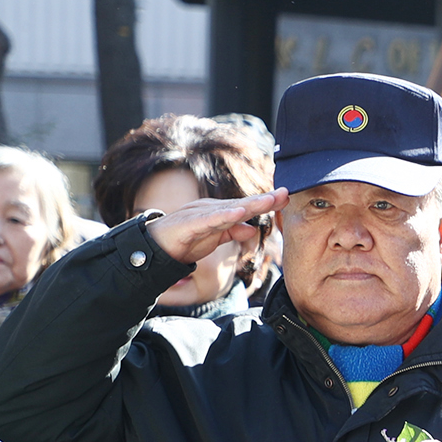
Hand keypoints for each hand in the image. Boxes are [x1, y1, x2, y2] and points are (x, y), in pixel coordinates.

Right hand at [144, 191, 287, 265]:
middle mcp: (211, 210)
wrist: (154, 248)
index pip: (247, 207)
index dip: (267, 203)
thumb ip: (233, 232)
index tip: (287, 198)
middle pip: (242, 204)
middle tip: (285, 193)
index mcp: (220, 213)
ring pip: (229, 208)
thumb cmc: (186, 241)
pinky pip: (209, 220)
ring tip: (269, 200)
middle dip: (264, 199)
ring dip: (250, 204)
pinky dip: (224, 216)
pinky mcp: (189, 224)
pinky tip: (239, 213)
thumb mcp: (215, 239)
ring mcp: (200, 215)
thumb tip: (252, 229)